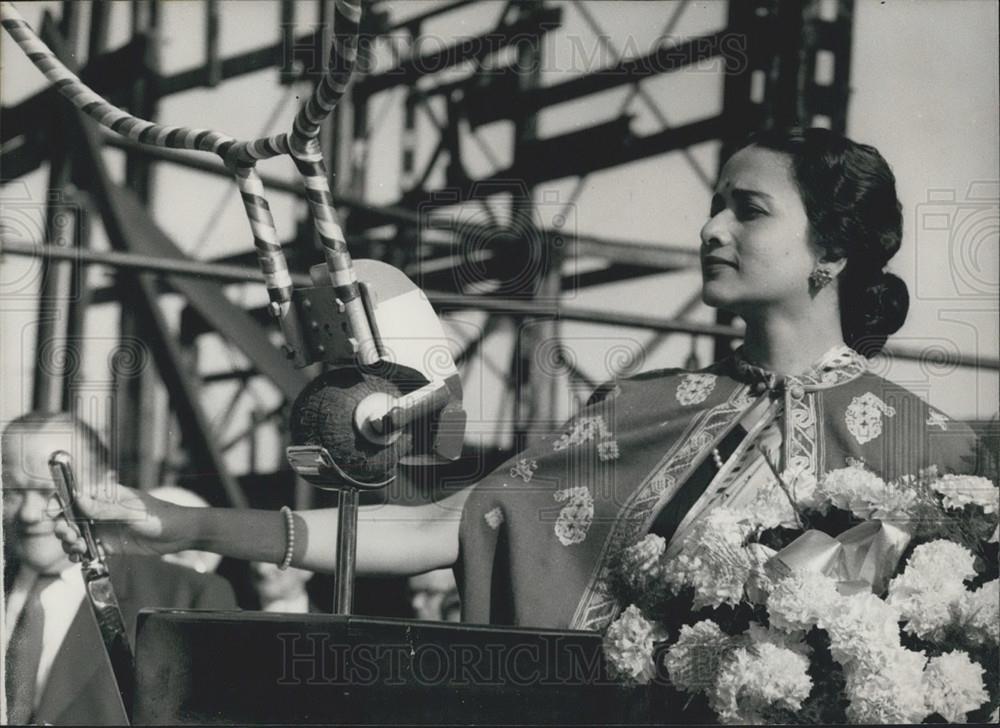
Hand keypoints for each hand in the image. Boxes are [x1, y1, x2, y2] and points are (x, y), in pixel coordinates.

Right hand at [53, 482, 194, 559]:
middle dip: (63, 527)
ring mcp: (103, 527)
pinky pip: (86, 548)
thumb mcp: (132, 512)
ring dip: (69, 542)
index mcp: (105, 494)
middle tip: (70, 536)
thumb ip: (105, 509)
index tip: (52, 514)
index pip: (74, 494)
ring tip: (78, 548)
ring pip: (75, 534)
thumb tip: (78, 499)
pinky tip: (79, 557)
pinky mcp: (108, 544)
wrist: (180, 534)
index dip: (59, 502)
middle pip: (69, 516)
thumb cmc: (160, 516)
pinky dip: (78, 553)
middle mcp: (100, 510)